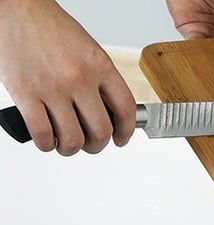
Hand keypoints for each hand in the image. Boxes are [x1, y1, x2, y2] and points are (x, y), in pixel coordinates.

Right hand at [0, 0, 134, 154]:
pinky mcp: (25, 94)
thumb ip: (100, 80)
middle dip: (97, 145)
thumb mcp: (87, 50)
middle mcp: (79, 78)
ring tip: (66, 143)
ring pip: (73, 140)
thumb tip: (108, 113)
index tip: (120, 139)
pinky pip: (42, 135)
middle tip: (90, 144)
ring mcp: (52, 87)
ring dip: (71, 148)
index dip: (126, 132)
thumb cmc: (49, 28)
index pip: (126, 109)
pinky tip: (47, 139)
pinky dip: (46, 144)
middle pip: (101, 131)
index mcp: (99, 65)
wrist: (14, 7)